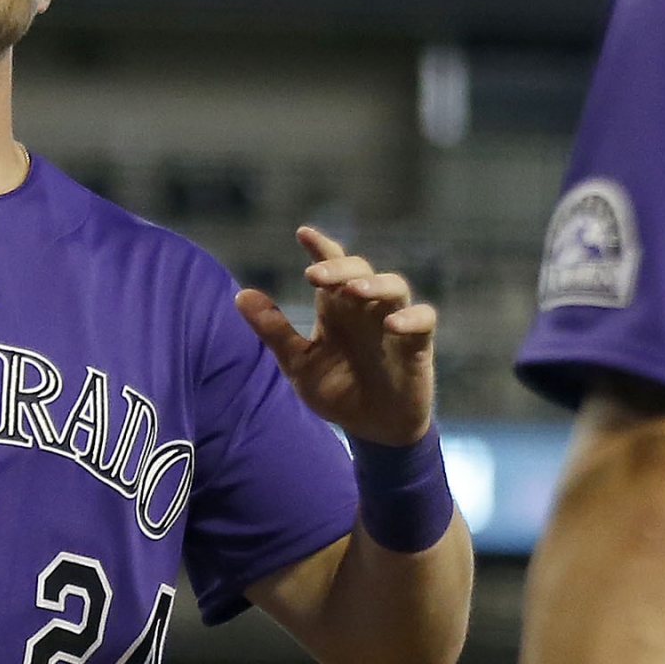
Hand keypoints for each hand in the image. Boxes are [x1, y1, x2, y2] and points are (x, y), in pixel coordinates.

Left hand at [236, 226, 437, 445]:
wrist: (371, 429)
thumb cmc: (337, 390)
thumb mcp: (299, 363)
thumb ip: (274, 331)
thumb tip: (240, 295)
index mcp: (336, 308)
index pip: (331, 267)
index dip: (321, 248)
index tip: (302, 234)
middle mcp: (365, 309)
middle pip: (359, 271)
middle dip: (339, 267)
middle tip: (313, 275)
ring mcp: (393, 323)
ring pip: (395, 286)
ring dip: (375, 284)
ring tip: (352, 291)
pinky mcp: (417, 345)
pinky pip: (424, 319)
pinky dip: (411, 317)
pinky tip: (392, 324)